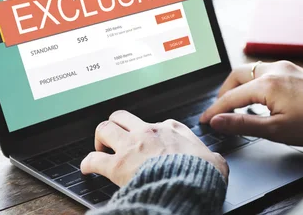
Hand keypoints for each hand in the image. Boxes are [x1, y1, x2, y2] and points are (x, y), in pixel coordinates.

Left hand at [81, 110, 228, 185]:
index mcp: (172, 129)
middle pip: (123, 117)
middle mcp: (149, 132)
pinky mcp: (118, 165)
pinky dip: (88, 163)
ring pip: (105, 128)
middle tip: (116, 138)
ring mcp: (131, 146)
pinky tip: (87, 168)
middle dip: (116, 125)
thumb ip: (212, 158)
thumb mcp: (215, 162)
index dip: (151, 133)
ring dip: (100, 138)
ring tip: (100, 148)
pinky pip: (94, 159)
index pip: (157, 123)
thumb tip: (216, 162)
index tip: (150, 143)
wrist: (188, 185)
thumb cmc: (201, 174)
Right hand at [199, 61, 302, 146]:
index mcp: (267, 84)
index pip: (231, 97)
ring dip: (239, 86)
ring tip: (237, 105)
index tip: (205, 121)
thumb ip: (243, 124)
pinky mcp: (293, 70)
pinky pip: (265, 71)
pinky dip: (254, 82)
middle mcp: (273, 70)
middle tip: (220, 111)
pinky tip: (258, 97)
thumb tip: (218, 121)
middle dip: (224, 92)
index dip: (215, 110)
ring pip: (250, 71)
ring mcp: (284, 67)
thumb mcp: (276, 130)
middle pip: (237, 76)